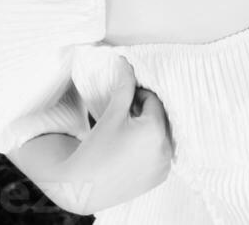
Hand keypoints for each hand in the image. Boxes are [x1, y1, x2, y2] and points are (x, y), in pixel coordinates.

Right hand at [65, 57, 172, 214]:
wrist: (83, 186)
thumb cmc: (96, 147)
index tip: (123, 104)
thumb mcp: (113, 112)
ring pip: (162, 135)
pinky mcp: (160, 178)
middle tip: (125, 117)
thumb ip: (124, 85)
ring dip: (150, 129)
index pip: (153, 100)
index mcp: (155, 130)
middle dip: (145, 112)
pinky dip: (152, 146)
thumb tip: (125, 61)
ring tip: (127, 133)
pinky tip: (131, 150)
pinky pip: (161, 153)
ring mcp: (164, 167)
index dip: (138, 97)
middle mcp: (165, 149)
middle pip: (160, 117)